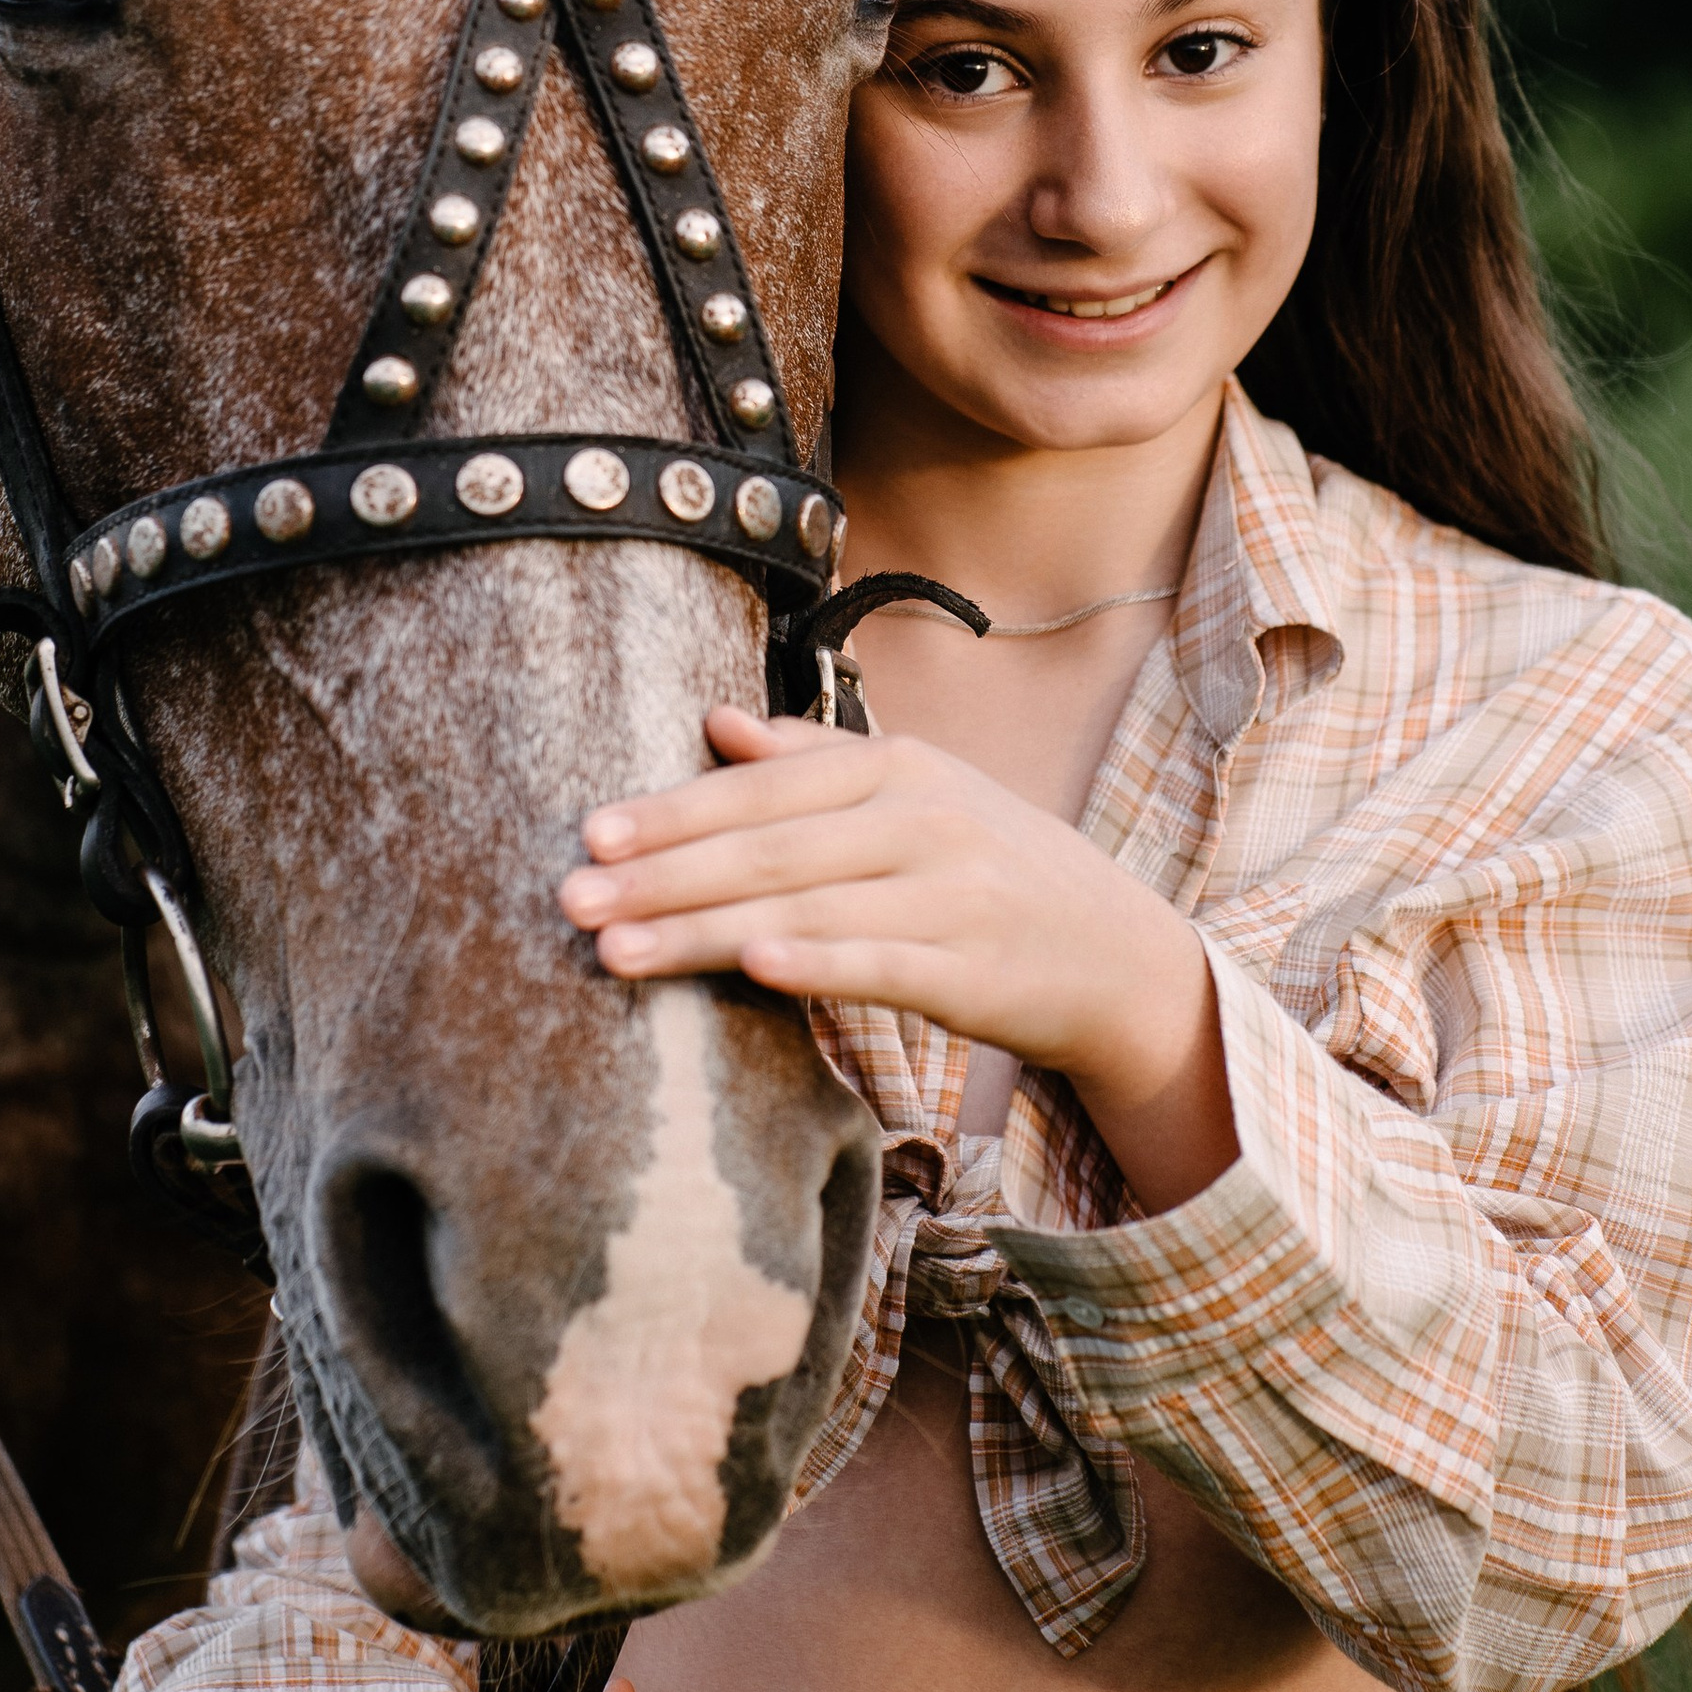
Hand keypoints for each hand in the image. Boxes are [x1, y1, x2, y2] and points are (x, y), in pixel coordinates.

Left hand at [560, 709, 1233, 1204]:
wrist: (1120, 955)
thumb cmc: (993, 868)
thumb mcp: (917, 794)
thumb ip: (814, 759)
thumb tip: (714, 721)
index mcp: (898, 766)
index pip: (765, 787)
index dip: (673, 810)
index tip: (590, 835)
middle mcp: (924, 817)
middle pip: (770, 848)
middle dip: (662, 874)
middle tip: (572, 900)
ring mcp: (953, 893)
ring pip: (807, 908)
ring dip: (705, 931)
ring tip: (618, 951)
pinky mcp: (975, 970)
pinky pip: (882, 964)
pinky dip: (818, 964)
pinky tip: (754, 969)